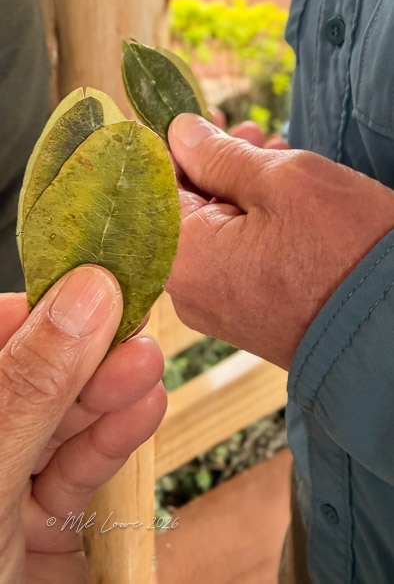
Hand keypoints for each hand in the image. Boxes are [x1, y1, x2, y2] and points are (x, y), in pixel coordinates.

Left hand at [0, 266, 165, 583]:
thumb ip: (32, 384)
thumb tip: (83, 295)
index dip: (45, 306)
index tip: (98, 281)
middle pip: (35, 375)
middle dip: (88, 352)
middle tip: (135, 323)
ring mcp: (4, 480)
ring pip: (63, 422)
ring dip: (109, 395)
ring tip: (147, 366)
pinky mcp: (37, 522)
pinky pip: (77, 471)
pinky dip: (112, 442)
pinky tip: (141, 410)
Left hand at [167, 113, 393, 369]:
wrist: (389, 331)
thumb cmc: (345, 253)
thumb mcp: (284, 182)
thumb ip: (219, 155)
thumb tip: (179, 133)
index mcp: (181, 255)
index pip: (150, 184)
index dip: (172, 142)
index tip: (197, 116)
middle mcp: (186, 290)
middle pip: (179, 208)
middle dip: (211, 162)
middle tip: (250, 132)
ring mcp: (213, 307)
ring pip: (208, 230)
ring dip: (234, 188)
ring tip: (275, 156)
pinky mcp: (240, 315)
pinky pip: (229, 256)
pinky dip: (247, 222)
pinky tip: (277, 196)